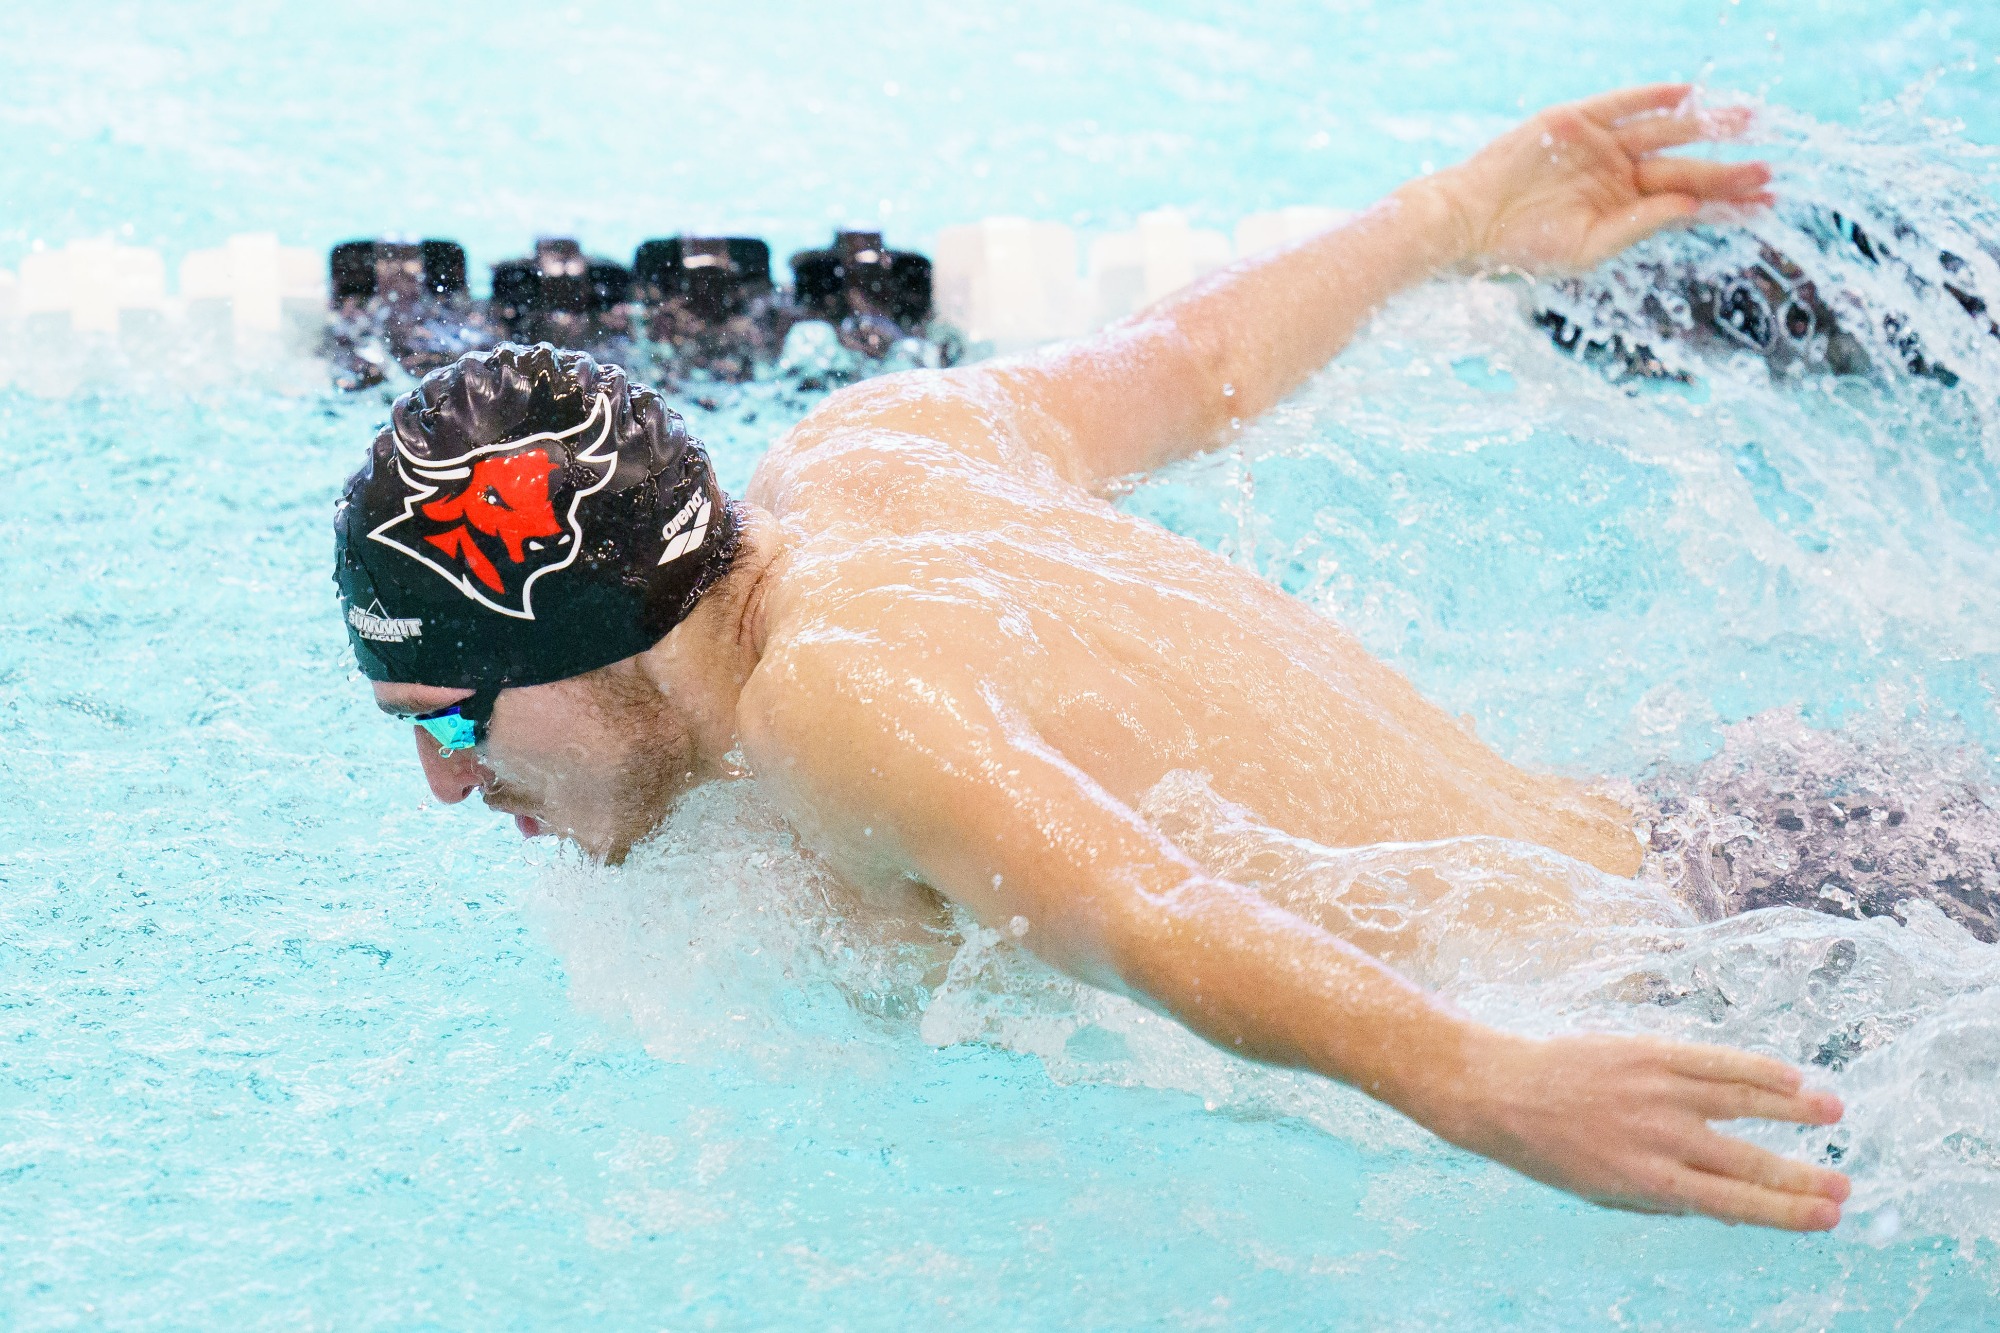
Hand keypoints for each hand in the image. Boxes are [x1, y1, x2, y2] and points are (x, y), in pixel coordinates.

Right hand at [1423, 84, 1774, 276]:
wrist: (1468, 222)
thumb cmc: (1520, 249)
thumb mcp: (1586, 248)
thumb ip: (1638, 226)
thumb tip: (1690, 210)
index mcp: (1622, 210)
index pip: (1686, 203)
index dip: (1726, 202)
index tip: (1767, 201)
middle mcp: (1617, 176)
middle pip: (1684, 168)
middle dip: (1727, 170)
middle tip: (1768, 170)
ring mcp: (1599, 146)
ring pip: (1664, 131)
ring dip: (1705, 125)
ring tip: (1748, 122)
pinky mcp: (1576, 121)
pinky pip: (1624, 104)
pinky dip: (1654, 97)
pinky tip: (1688, 94)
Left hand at [1428, 1030, 1849, 1229]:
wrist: (1504, 1093)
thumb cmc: (1554, 1151)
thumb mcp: (1607, 1193)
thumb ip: (1667, 1197)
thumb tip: (1728, 1202)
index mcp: (1651, 1181)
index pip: (1736, 1202)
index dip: (1786, 1211)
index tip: (1827, 1218)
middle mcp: (1662, 1138)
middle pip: (1749, 1160)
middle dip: (1801, 1176)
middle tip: (1845, 1186)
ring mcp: (1659, 1092)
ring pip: (1742, 1101)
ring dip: (1793, 1109)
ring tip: (1834, 1114)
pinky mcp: (1650, 1054)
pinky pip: (1715, 1062)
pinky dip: (1756, 1069)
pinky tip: (1789, 1076)